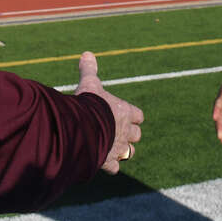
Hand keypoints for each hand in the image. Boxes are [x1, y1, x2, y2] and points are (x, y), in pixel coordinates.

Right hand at [75, 52, 143, 174]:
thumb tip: (87, 53)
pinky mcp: (108, 161)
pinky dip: (110, 166)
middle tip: (116, 131)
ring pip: (129, 153)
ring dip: (122, 151)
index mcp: (125, 112)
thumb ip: (89, 70)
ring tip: (110, 147)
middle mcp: (125, 131)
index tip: (125, 115)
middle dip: (129, 135)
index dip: (133, 116)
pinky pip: (115, 167)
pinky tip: (101, 161)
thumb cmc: (88, 104)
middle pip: (136, 135)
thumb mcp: (89, 84)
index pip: (138, 115)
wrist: (83, 127)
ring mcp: (118, 147)